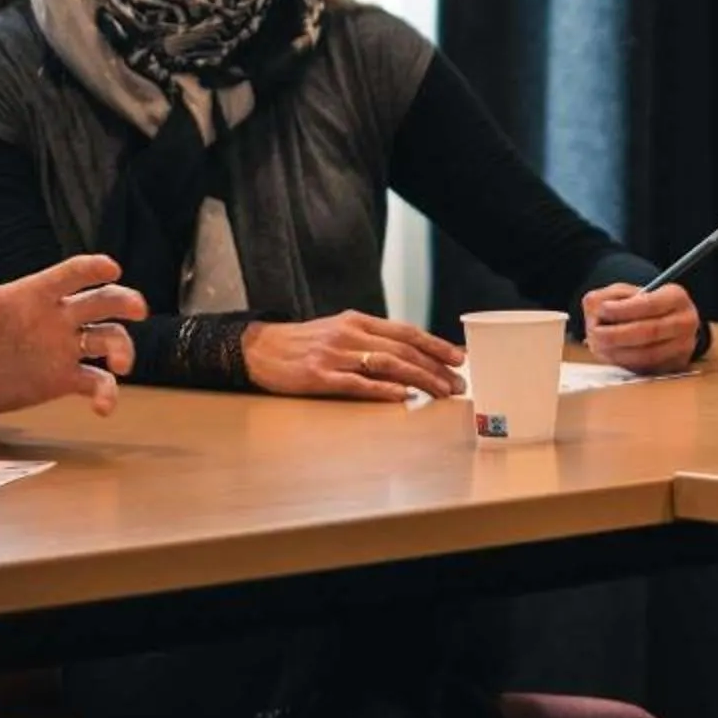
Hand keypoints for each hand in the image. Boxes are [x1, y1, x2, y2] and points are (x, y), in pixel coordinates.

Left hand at [0, 255, 150, 417]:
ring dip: (122, 348)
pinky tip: (103, 407)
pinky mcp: (62, 379)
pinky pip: (95, 382)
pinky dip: (106, 393)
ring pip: (108, 339)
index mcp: (33, 294)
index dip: (93, 268)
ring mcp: (63, 348)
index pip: (70, 274)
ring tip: (119, 367)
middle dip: (124, 301)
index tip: (112, 269)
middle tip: (137, 309)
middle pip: (102, 301)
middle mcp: (57, 317)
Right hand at [240, 311, 465, 402]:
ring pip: (387, 364)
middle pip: (402, 350)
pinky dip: (382, 389)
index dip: (435, 345)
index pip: (406, 331)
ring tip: (440, 391)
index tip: (458, 357)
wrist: (258, 349)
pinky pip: (356, 383)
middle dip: (435, 367)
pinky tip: (402, 396)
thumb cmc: (304, 344)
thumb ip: (371, 341)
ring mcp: (334, 355)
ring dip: (419, 378)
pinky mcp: (318, 376)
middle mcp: (350, 335)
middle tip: (457, 383)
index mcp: (358, 322)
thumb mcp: (340, 332)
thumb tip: (410, 356)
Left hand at [581, 280, 699, 373]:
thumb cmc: (639, 306)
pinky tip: (612, 355)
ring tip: (600, 345)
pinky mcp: (675, 366)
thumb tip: (600, 313)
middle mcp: (686, 322)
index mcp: (676, 297)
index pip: (650, 304)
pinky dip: (626, 363)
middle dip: (617, 334)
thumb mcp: (626, 292)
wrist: (663, 325)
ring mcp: (683, 347)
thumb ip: (610, 297)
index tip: (603, 310)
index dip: (624, 309)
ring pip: (648, 355)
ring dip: (618, 352)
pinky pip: (648, 368)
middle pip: (650, 331)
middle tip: (595, 334)